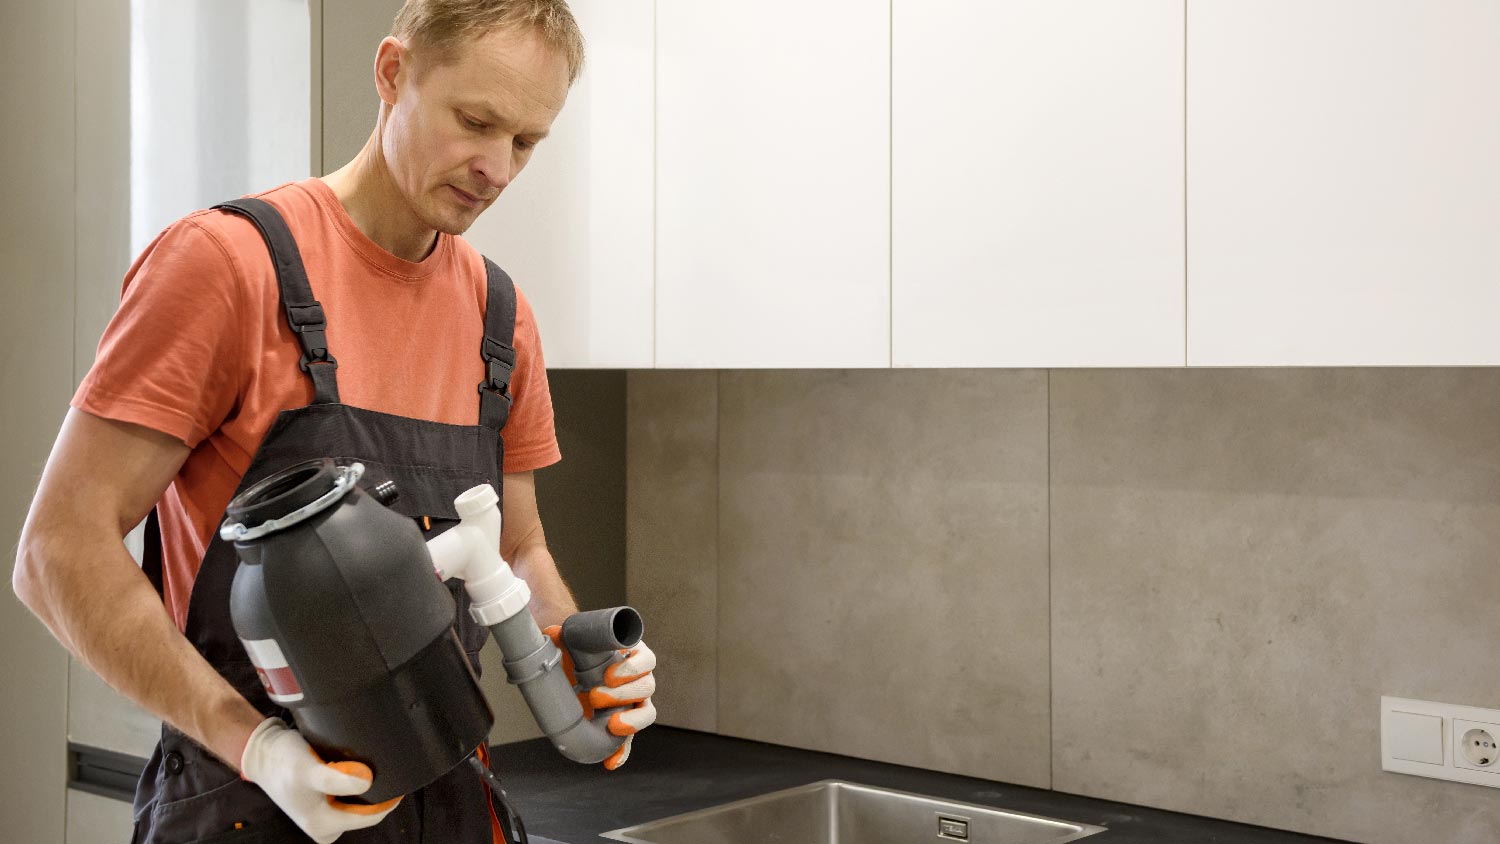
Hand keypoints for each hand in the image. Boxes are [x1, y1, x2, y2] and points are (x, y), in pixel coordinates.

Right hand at [239, 717, 400, 842]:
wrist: (263, 753)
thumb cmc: (282, 762)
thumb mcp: (307, 770)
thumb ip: (336, 779)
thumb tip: (366, 782)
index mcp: (324, 827)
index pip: (371, 816)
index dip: (389, 797)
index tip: (401, 774)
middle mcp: (326, 826)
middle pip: (367, 809)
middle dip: (376, 789)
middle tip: (376, 762)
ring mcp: (326, 815)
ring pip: (360, 801)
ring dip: (364, 783)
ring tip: (360, 762)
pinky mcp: (325, 803)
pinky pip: (351, 795)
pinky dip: (355, 781)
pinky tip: (352, 765)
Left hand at [544, 626, 657, 769]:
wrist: (571, 666)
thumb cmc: (579, 649)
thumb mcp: (573, 640)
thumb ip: (562, 635)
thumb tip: (552, 634)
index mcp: (633, 655)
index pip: (646, 660)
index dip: (633, 667)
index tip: (609, 674)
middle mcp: (638, 679)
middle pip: (647, 687)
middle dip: (624, 694)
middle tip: (595, 696)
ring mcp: (634, 703)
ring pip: (646, 713)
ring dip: (631, 721)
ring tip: (611, 725)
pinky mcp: (623, 724)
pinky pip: (629, 741)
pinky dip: (622, 752)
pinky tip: (611, 762)